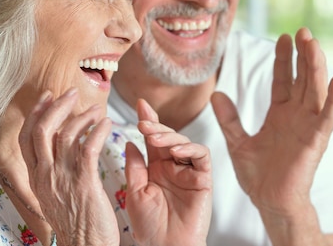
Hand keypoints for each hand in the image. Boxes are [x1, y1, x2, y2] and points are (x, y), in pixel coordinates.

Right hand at [18, 89, 118, 245]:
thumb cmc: (76, 221)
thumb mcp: (55, 193)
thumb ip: (54, 167)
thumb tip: (60, 140)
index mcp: (36, 178)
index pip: (27, 138)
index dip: (36, 114)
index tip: (48, 97)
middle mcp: (45, 176)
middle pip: (41, 130)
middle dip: (57, 106)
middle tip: (72, 92)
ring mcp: (63, 179)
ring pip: (65, 135)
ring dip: (83, 116)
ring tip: (97, 110)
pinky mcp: (84, 182)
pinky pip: (88, 147)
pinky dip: (98, 130)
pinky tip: (107, 124)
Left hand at [125, 99, 211, 245]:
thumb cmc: (149, 227)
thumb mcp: (134, 193)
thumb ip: (134, 166)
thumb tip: (129, 142)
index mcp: (156, 168)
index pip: (152, 139)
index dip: (148, 120)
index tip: (140, 104)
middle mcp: (172, 166)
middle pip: (168, 137)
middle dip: (156, 126)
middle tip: (143, 122)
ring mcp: (188, 171)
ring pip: (184, 142)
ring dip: (170, 136)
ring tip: (154, 137)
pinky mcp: (203, 178)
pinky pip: (201, 156)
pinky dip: (190, 149)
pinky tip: (176, 151)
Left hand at [211, 28, 332, 244]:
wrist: (269, 202)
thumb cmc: (258, 175)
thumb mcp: (238, 142)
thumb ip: (229, 118)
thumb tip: (216, 94)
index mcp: (280, 114)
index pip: (284, 79)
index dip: (284, 59)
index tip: (283, 37)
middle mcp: (297, 116)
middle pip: (303, 79)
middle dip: (303, 55)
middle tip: (303, 31)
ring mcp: (308, 127)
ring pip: (316, 91)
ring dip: (317, 68)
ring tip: (314, 45)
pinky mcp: (316, 141)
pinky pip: (328, 117)